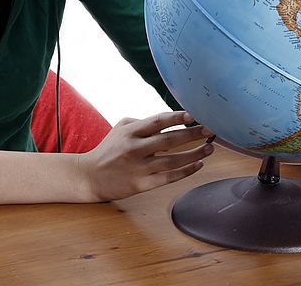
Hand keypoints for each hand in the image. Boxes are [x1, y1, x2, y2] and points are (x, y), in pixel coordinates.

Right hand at [79, 111, 213, 201]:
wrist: (89, 176)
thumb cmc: (109, 149)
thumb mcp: (121, 129)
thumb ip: (143, 123)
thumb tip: (170, 121)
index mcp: (130, 132)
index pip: (158, 121)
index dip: (177, 117)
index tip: (195, 115)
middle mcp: (135, 148)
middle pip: (169, 140)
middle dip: (193, 134)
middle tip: (210, 130)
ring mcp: (138, 168)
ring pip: (172, 161)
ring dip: (194, 154)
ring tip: (209, 148)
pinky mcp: (141, 184)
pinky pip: (168, 178)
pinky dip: (185, 171)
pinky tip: (198, 165)